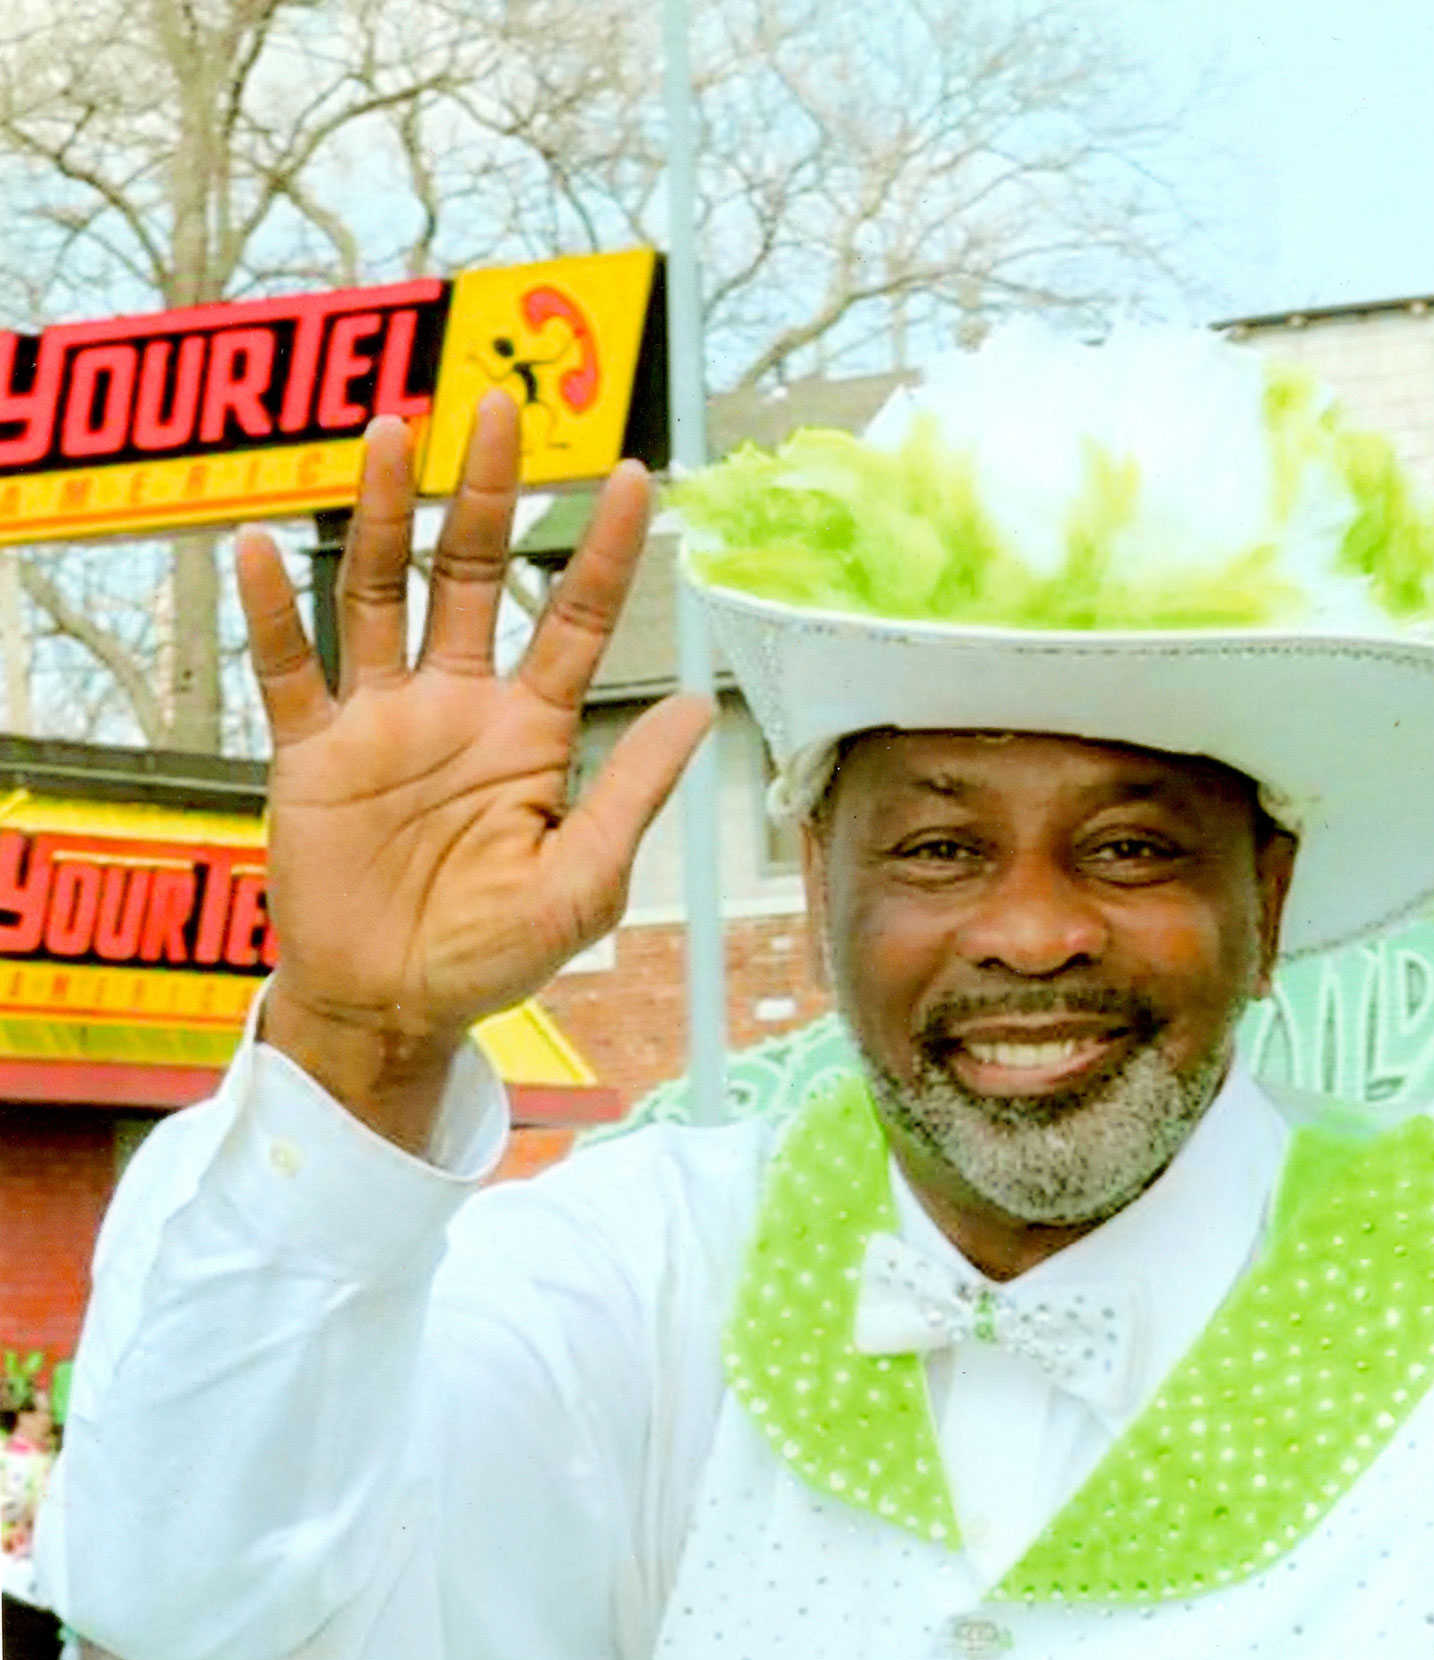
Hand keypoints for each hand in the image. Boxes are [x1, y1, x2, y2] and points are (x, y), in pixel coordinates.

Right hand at [237, 394, 711, 1147]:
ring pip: (381, 594)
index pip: (573, 619)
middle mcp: (458, 709)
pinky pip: (288, 671)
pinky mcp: (312, 754)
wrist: (393, 1006)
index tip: (634, 476)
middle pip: (472, 575)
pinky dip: (272, 611)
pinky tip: (263, 546)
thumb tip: (698, 703)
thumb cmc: (494, 954)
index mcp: (531, 734)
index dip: (601, 551)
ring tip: (393, 431)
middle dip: (486, 494)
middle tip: (498, 406)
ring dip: (386, 514)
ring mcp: (381, 723)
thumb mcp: (583, 880)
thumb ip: (631, 790)